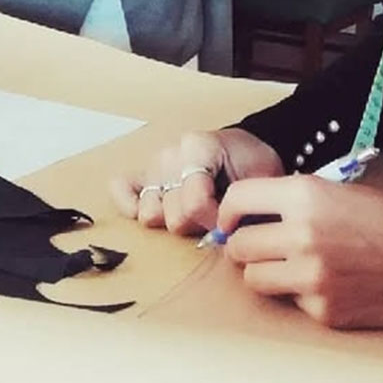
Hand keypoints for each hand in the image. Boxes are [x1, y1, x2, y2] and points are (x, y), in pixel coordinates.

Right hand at [110, 128, 282, 234]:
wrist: (245, 151)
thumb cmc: (252, 164)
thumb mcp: (261, 178)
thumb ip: (245, 204)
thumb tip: (222, 235)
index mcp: (198, 147)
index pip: (194, 203)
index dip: (214, 220)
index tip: (229, 219)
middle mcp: (171, 154)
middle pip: (173, 214)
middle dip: (197, 224)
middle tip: (215, 214)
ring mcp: (155, 164)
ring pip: (150, 214)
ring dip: (174, 219)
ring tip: (194, 210)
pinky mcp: (144, 175)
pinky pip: (121, 190)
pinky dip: (130, 204)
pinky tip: (154, 211)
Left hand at [218, 176, 382, 328]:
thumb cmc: (379, 217)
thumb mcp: (331, 189)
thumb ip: (287, 200)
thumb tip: (245, 216)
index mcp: (302, 196)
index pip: (237, 199)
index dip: (227, 211)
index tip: (229, 221)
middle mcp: (301, 235)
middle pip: (238, 246)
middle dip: (244, 246)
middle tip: (260, 246)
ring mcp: (310, 276)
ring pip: (254, 279)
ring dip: (264, 272)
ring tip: (287, 265)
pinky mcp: (322, 309)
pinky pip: (289, 301)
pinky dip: (299, 293)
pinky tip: (324, 281)